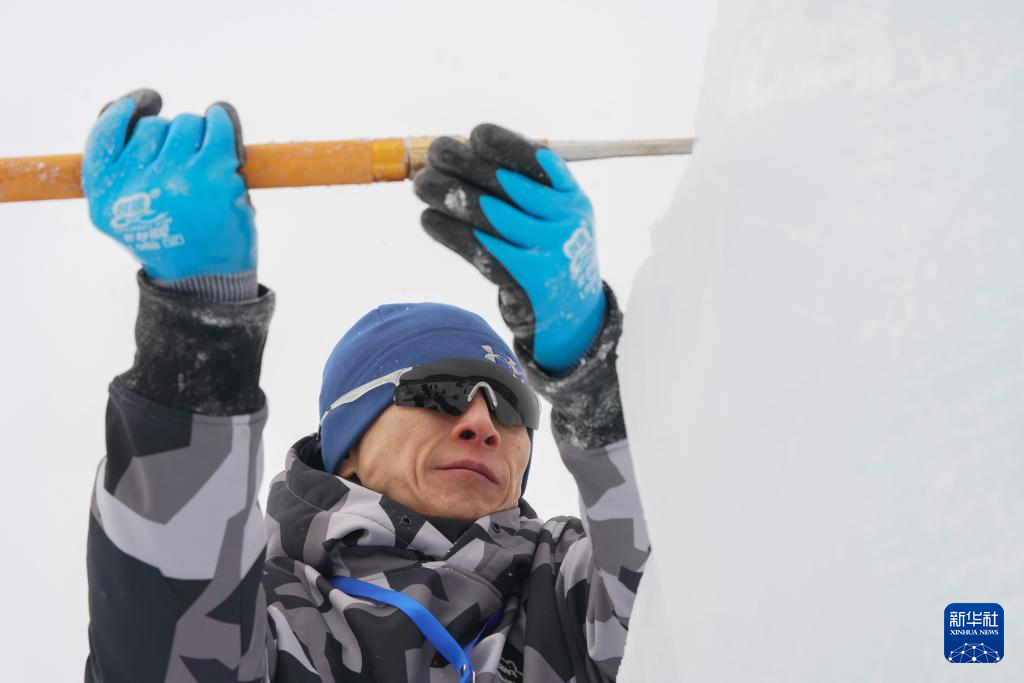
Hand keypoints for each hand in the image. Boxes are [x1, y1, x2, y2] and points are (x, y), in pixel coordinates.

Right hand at [82, 89, 255, 282]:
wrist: (207, 281)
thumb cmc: (172, 241)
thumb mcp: (125, 215)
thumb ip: (119, 171)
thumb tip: (136, 109)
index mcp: (103, 197)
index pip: (104, 134)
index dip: (124, 109)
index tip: (145, 101)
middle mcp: (134, 186)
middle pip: (152, 127)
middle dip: (171, 138)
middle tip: (185, 165)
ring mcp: (172, 177)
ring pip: (185, 124)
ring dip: (198, 135)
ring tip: (204, 165)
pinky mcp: (212, 174)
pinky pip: (217, 125)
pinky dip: (222, 119)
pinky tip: (221, 123)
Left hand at [413, 124, 605, 372]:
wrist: (574, 311)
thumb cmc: (550, 248)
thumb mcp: (554, 213)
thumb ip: (522, 186)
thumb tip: (460, 153)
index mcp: (573, 198)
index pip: (542, 163)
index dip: (508, 146)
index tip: (475, 134)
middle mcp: (566, 223)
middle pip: (511, 188)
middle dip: (469, 165)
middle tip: (436, 151)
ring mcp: (549, 254)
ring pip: (492, 218)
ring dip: (452, 197)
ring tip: (422, 183)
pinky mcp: (527, 283)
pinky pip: (483, 252)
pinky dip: (452, 234)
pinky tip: (429, 219)